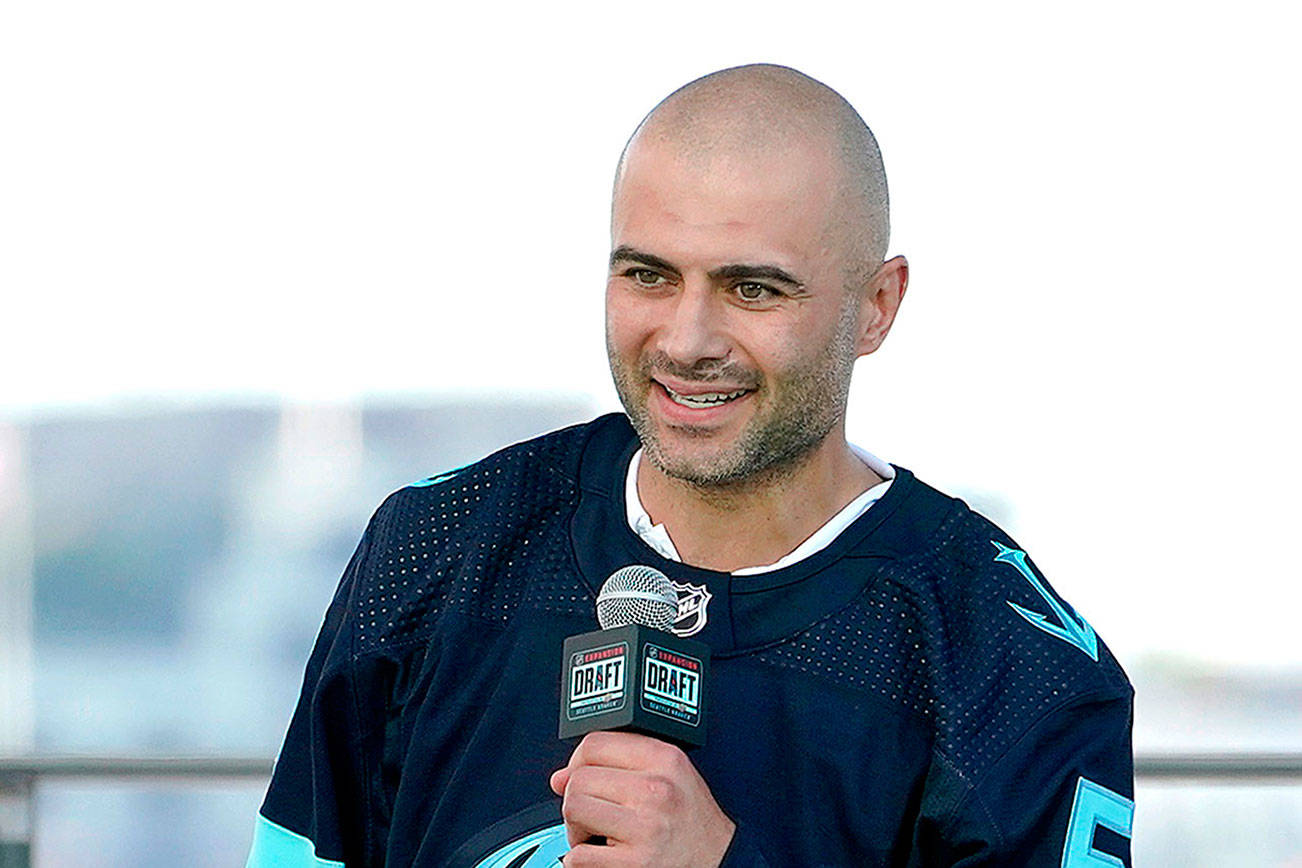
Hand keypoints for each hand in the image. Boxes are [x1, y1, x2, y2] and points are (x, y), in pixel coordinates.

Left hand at [548, 731, 735, 866]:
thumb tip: (561, 776)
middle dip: (577, 799)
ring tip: (596, 834)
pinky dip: (580, 859)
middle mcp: (657, 789)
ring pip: (574, 810)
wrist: (721, 861)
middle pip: (579, 778)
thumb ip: (620, 764)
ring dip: (575, 828)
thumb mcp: (670, 774)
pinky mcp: (636, 864)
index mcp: (664, 759)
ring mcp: (646, 827)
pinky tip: (602, 855)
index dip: (576, 761)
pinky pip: (578, 856)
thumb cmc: (692, 821)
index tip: (578, 776)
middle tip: (594, 814)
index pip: (594, 743)